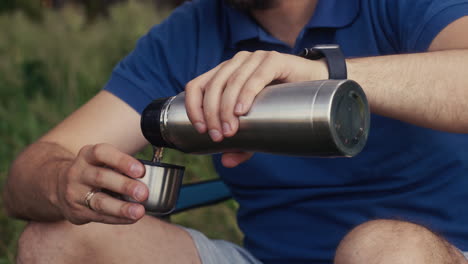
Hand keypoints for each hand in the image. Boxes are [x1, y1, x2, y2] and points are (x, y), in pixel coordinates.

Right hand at [55, 143, 147, 224]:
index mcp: (87, 155)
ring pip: (99, 201)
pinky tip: (132, 218)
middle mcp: (78, 172)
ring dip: (122, 208)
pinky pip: (99, 216)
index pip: (102, 153)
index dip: (122, 161)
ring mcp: (75, 193)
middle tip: (143, 193)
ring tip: (139, 211)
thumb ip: (121, 165)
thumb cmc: (93, 170)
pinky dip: (118, 218)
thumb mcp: (100, 160)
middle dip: (124, 186)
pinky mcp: (76, 211)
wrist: (57, 185)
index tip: (140, 170)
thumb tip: (152, 175)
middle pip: (101, 178)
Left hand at [185, 50, 326, 166]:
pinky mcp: (274, 60)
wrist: (313, 84)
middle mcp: (235, 63)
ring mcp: (254, 59)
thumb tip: (226, 162)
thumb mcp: (258, 126)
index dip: (193, 107)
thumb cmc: (280, 103)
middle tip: (219, 137)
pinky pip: (256, 76)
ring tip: (231, 131)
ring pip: (232, 82)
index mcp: (223, 74)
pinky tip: (243, 110)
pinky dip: (246, 94)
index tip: (201, 130)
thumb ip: (243, 143)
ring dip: (227, 108)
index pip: (196, 85)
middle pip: (213, 86)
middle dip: (212, 114)